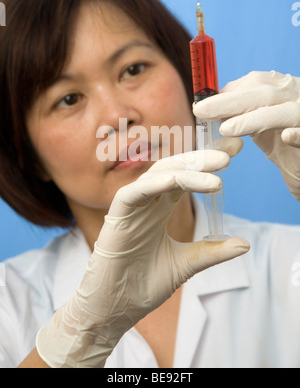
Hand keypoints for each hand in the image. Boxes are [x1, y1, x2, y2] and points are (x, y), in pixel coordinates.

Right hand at [35, 150, 248, 367]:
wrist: (115, 310)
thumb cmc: (143, 285)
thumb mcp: (186, 265)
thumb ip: (211, 251)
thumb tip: (245, 244)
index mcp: (161, 210)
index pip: (187, 178)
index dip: (209, 165)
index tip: (235, 152)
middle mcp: (148, 203)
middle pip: (176, 170)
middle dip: (201, 159)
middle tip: (229, 153)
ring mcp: (132, 208)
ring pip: (157, 176)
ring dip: (186, 170)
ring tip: (216, 173)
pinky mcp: (116, 217)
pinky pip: (133, 193)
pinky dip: (153, 184)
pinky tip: (175, 180)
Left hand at [193, 71, 299, 199]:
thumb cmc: (283, 144)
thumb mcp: (258, 123)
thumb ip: (240, 111)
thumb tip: (209, 104)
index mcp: (283, 89)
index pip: (255, 83)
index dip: (228, 93)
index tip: (202, 105)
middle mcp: (297, 96)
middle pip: (264, 94)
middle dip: (230, 102)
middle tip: (200, 111)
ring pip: (284, 113)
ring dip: (254, 119)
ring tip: (226, 129)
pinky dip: (299, 135)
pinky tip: (287, 136)